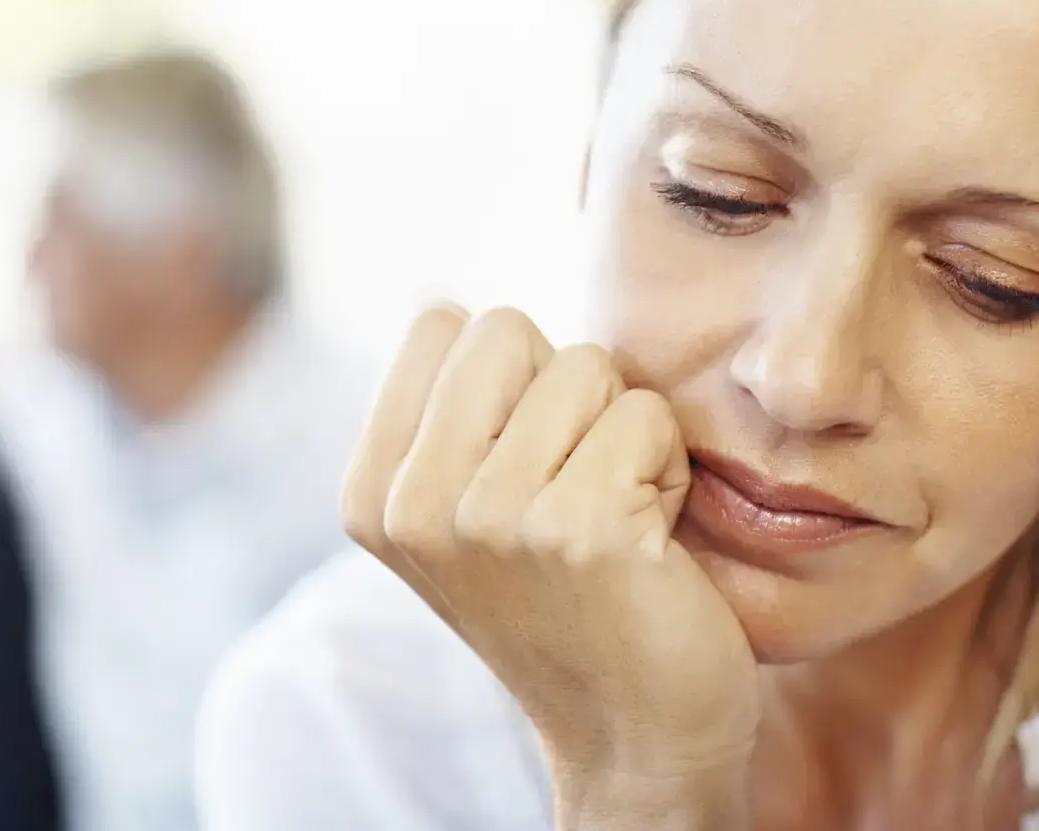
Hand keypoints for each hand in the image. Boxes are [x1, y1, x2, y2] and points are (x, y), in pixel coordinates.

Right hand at [343, 306, 758, 826]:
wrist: (635, 733)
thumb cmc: (569, 597)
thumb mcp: (466, 507)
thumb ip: (450, 414)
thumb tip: (445, 304)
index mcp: (372, 490)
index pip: (444, 322)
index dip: (509, 377)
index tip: (522, 466)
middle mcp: (414, 505)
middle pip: (510, 330)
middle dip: (565, 392)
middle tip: (574, 489)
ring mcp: (489, 518)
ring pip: (588, 366)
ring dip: (622, 434)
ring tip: (611, 519)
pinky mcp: (578, 529)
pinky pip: (647, 416)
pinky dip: (666, 471)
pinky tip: (649, 545)